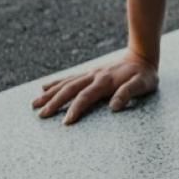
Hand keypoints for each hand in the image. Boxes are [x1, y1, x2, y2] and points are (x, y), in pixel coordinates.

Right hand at [31, 48, 158, 124]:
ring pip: (65, 83)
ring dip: (50, 93)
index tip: (65, 122)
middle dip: (55, 102)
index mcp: (105, 81)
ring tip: (34, 104)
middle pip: (70, 89)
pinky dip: (56, 82)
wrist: (142, 56)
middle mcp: (94, 76)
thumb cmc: (144, 75)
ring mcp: (90, 74)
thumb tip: (113, 107)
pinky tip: (44, 87)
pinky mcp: (89, 73)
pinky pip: (69, 78)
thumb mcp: (142, 84)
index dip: (75, 109)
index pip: (86, 96)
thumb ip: (128, 93)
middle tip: (41, 115)